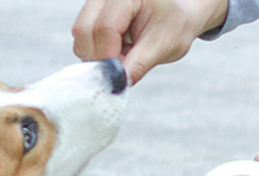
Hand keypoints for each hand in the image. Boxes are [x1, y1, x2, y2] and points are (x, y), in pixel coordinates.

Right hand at [72, 0, 227, 84]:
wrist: (178, 13)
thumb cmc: (174, 24)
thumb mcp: (163, 45)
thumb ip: (139, 64)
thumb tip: (117, 84)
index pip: (105, 27)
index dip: (109, 58)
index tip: (120, 77)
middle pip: (83, 30)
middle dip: (99, 58)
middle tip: (122, 69)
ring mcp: (97, 1)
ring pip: (80, 36)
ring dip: (97, 57)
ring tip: (124, 57)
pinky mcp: (92, 13)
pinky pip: (83, 39)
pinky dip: (97, 53)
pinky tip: (118, 51)